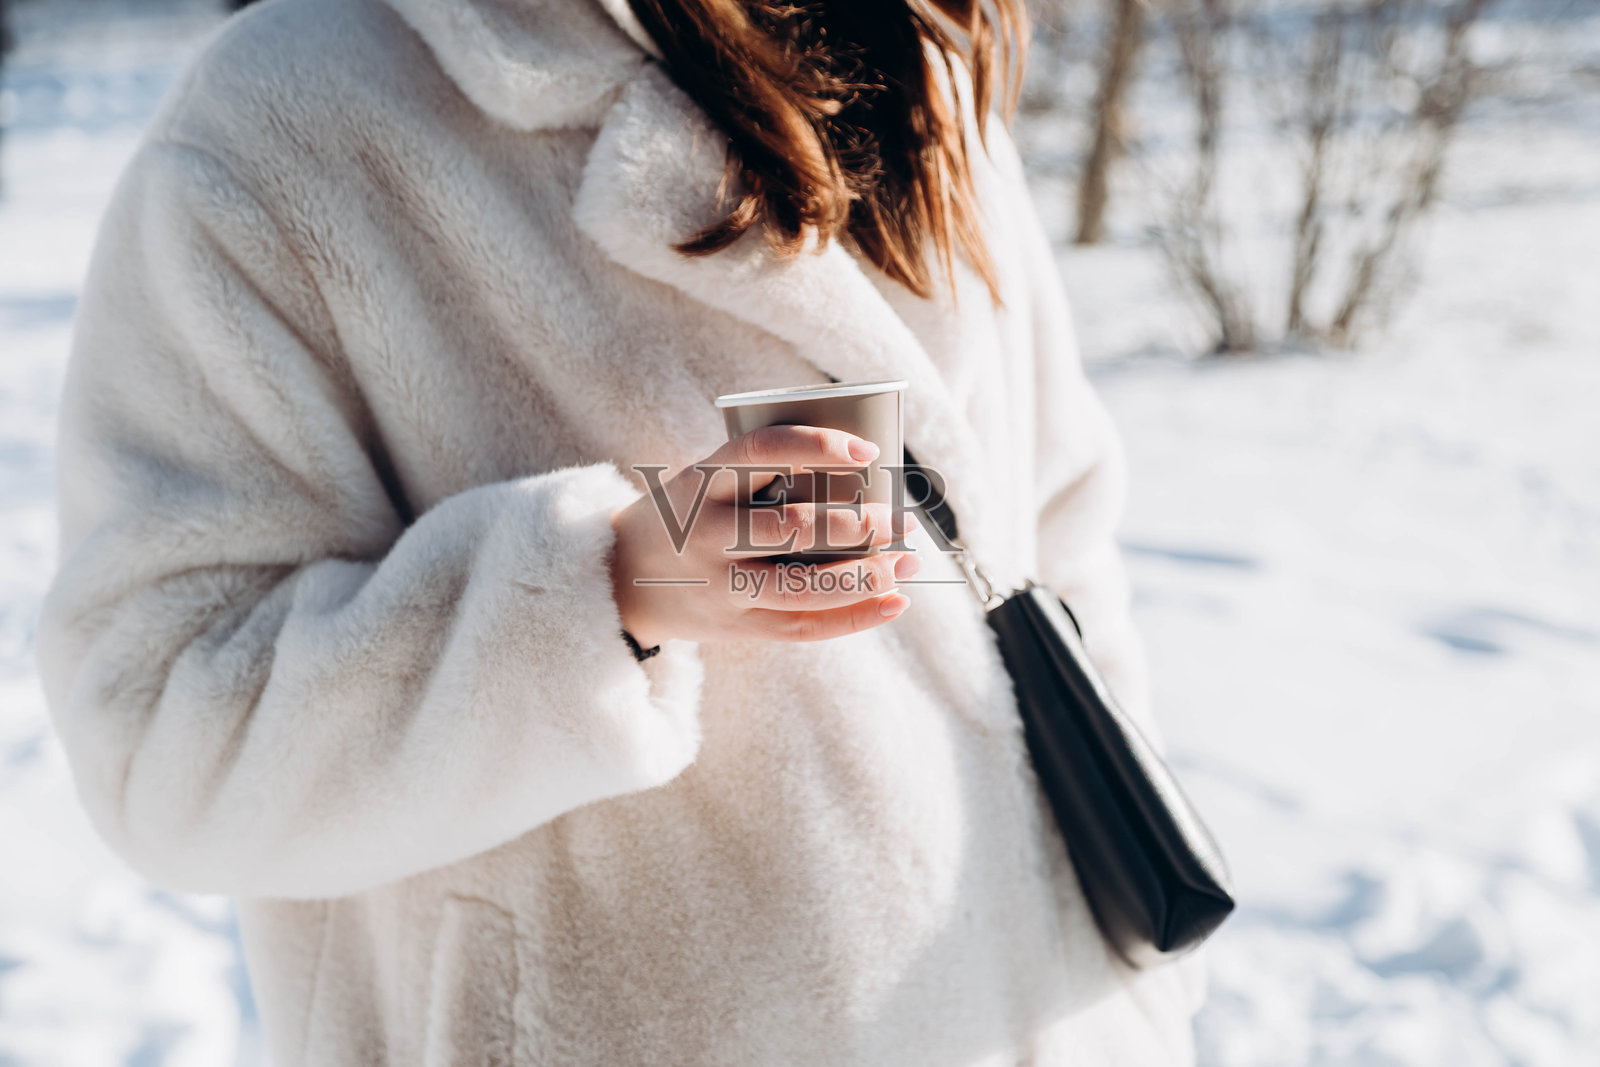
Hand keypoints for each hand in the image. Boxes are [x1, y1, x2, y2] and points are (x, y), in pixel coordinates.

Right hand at [608, 425, 919, 646]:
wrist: (621, 580)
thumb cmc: (688, 517)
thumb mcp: (706, 483)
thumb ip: (763, 477)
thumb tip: (861, 478)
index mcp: (699, 483)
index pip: (761, 452)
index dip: (818, 446)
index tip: (869, 449)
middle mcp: (705, 535)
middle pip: (788, 528)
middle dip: (856, 523)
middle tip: (900, 519)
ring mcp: (718, 587)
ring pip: (802, 587)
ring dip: (864, 575)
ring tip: (907, 562)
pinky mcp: (735, 628)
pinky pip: (803, 628)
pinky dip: (854, 617)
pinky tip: (893, 602)